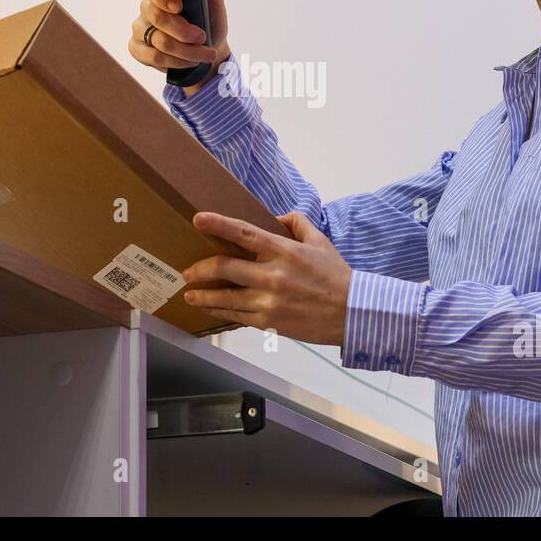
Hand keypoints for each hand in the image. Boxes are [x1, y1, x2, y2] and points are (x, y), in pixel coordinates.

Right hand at [128, 0, 229, 95]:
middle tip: (202, 37)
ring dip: (187, 51)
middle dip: (184, 32)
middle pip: (156, 17)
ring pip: (159, 41)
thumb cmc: (210, 21)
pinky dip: (176, 62)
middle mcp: (146, 7)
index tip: (179, 7)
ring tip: (205, 54)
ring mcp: (140, 29)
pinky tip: (188, 62)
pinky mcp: (137, 49)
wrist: (210, 50)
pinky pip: (153, 57)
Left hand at [180, 210, 351, 345]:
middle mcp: (272, 275)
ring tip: (190, 294)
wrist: (352, 312)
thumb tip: (275, 218)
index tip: (198, 219)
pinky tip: (209, 308)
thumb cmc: (335, 276)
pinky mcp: (269, 322)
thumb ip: (296, 223)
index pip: (244, 233)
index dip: (218, 224)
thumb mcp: (319, 241)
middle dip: (200, 269)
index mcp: (284, 251)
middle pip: (225, 267)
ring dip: (203, 295)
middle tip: (188, 271)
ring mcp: (269, 301)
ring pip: (226, 296)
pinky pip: (236, 316)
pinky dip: (219, 311)